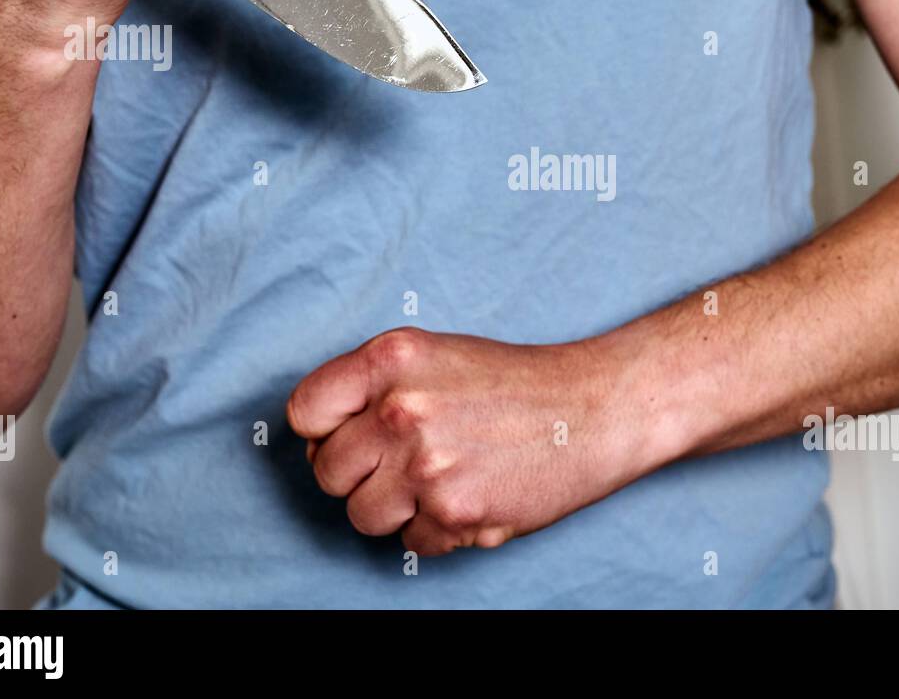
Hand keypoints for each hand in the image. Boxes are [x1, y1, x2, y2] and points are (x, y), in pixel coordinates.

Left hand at [287, 328, 650, 555]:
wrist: (594, 409)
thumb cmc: (516, 383)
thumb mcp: (436, 354)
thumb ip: (373, 386)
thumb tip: (319, 440)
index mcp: (392, 358)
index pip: (305, 411)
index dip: (323, 431)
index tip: (349, 436)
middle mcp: (401, 409)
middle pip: (326, 472)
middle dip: (360, 474)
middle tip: (405, 461)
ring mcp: (426, 464)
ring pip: (361, 515)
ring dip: (395, 508)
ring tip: (439, 480)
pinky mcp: (454, 512)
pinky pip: (410, 543)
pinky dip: (436, 530)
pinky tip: (471, 494)